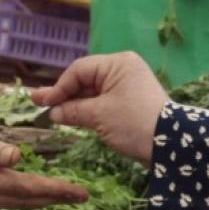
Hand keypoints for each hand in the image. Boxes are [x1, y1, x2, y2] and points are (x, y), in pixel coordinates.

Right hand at [0, 108, 88, 209]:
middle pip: (23, 199)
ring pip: (14, 201)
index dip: (52, 189)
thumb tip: (17, 157)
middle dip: (54, 197)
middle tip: (83, 195)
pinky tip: (35, 194)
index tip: (77, 190)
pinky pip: (4, 198)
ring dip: (42, 200)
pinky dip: (25, 198)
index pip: (22, 186)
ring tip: (67, 196)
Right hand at [32, 53, 169, 165]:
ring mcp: (128, 86)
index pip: (79, 70)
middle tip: (37, 103)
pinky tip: (71, 118)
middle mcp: (123, 70)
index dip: (59, 87)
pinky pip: (103, 102)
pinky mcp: (130, 103)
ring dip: (74, 104)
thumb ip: (73, 110)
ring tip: (51, 114)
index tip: (43, 103)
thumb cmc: (133, 123)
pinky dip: (88, 110)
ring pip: (93, 93)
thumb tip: (53, 112)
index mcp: (118, 64)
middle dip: (63, 94)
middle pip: (85, 80)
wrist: (171, 146)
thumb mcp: (99, 116)